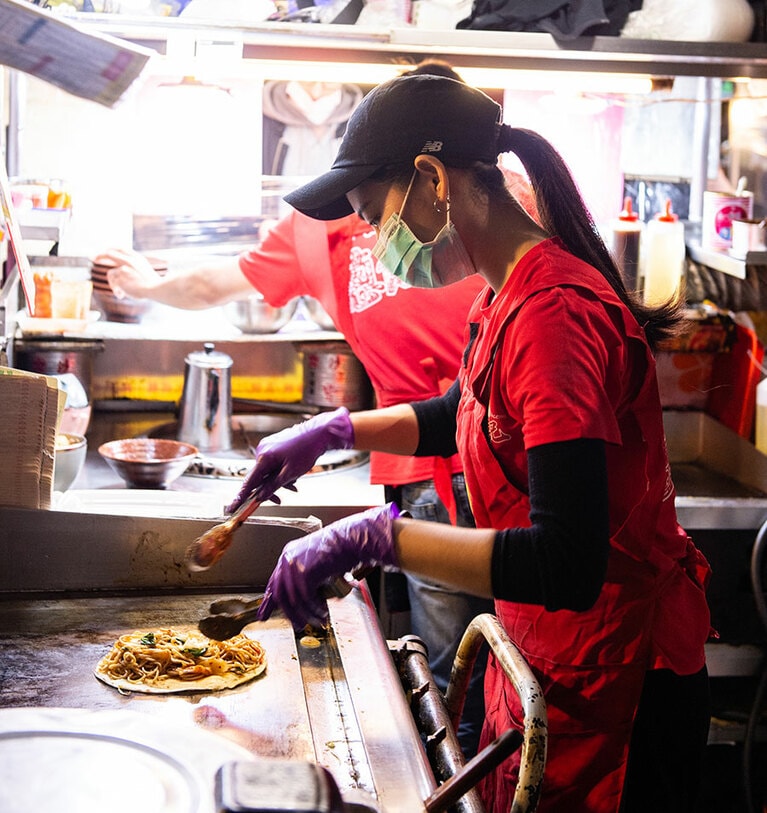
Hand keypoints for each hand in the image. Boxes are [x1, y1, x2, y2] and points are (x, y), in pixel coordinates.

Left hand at [93, 248, 160, 300]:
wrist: (156, 288)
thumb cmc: (154, 285)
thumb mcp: (146, 273)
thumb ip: (135, 270)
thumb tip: (122, 275)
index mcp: (138, 258)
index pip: (121, 249)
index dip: (112, 249)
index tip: (106, 251)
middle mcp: (129, 260)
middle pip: (109, 253)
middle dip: (100, 255)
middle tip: (93, 258)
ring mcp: (124, 267)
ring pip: (111, 274)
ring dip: (112, 284)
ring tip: (120, 293)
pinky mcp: (120, 275)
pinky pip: (113, 284)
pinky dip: (116, 290)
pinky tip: (122, 296)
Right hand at [225, 407, 353, 512]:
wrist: (319, 433)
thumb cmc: (306, 450)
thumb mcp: (290, 473)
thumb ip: (273, 486)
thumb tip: (260, 497)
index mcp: (264, 457)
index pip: (249, 482)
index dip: (241, 497)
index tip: (232, 507)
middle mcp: (262, 451)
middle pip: (259, 477)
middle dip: (269, 489)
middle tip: (278, 500)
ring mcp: (268, 447)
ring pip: (268, 471)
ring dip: (278, 481)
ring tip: (293, 485)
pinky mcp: (275, 445)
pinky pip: (273, 463)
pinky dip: (280, 472)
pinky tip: (292, 478)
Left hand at [257, 503, 399, 628]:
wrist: (352, 539)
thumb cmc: (341, 550)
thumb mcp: (317, 563)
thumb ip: (307, 578)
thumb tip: (304, 600)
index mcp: (289, 555)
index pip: (274, 583)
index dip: (268, 602)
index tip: (264, 615)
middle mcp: (288, 559)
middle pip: (281, 594)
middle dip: (290, 614)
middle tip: (299, 625)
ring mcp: (294, 565)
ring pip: (294, 599)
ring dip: (307, 614)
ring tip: (318, 620)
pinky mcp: (305, 572)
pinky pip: (307, 598)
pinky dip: (316, 608)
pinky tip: (323, 611)